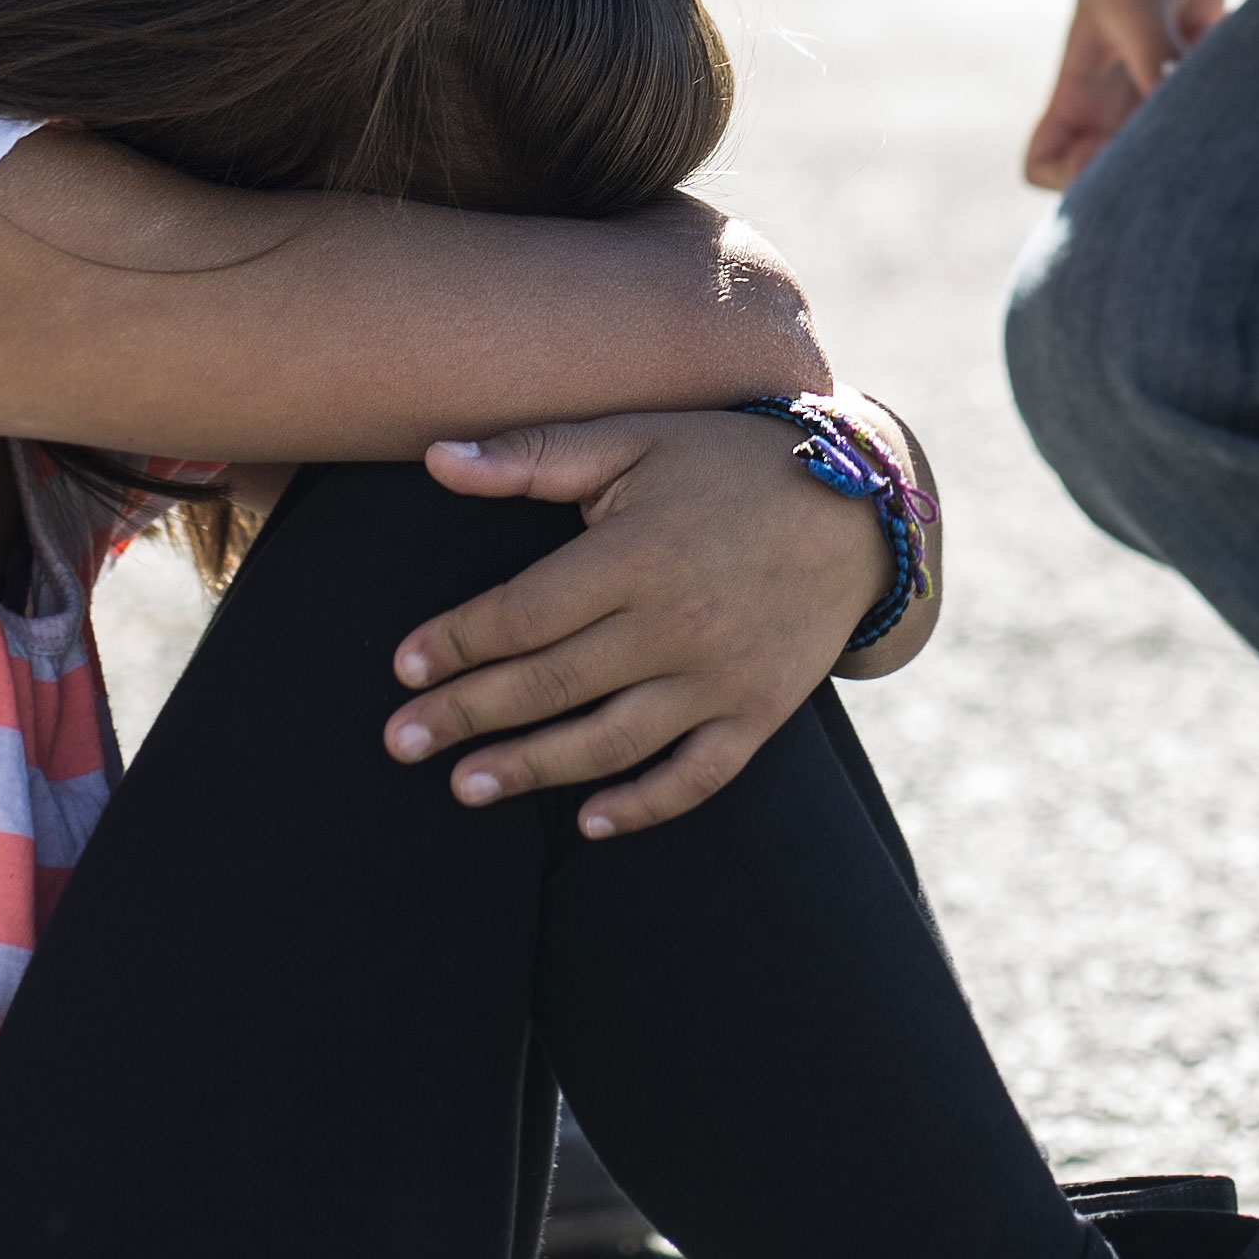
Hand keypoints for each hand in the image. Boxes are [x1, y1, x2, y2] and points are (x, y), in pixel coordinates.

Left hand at [380, 408, 891, 837]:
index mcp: (638, 553)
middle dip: (466, 716)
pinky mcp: (759, 712)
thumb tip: (435, 458)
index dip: (457, 642)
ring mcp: (721, 676)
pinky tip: (588, 823)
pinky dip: (641, 806)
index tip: (401, 666)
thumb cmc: (727, 462)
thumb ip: (534, 453)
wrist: (858, 505)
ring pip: (610, 741)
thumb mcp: (636, 436)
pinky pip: (695, 776)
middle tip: (399, 742)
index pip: (524, 614)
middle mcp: (676, 623)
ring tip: (465, 787)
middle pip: (552, 684)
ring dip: (533, 770)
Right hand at [1024, 0, 1223, 190]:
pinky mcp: (1188, 93)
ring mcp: (1149, 106)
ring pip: (1159, 159)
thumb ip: (1155, 59)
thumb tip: (1178, 105)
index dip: (1067, 176)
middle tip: (1173, 148)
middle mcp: (1108, 112)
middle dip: (1138, 177)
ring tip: (1205, 122)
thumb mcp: (1136, 12)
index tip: (1105, 153)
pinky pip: (1199, 128)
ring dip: (1183, 149)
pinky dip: (1217, 120)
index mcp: (1075, 97)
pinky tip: (1224, 86)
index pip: (1043, 165)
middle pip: (1107, 178)